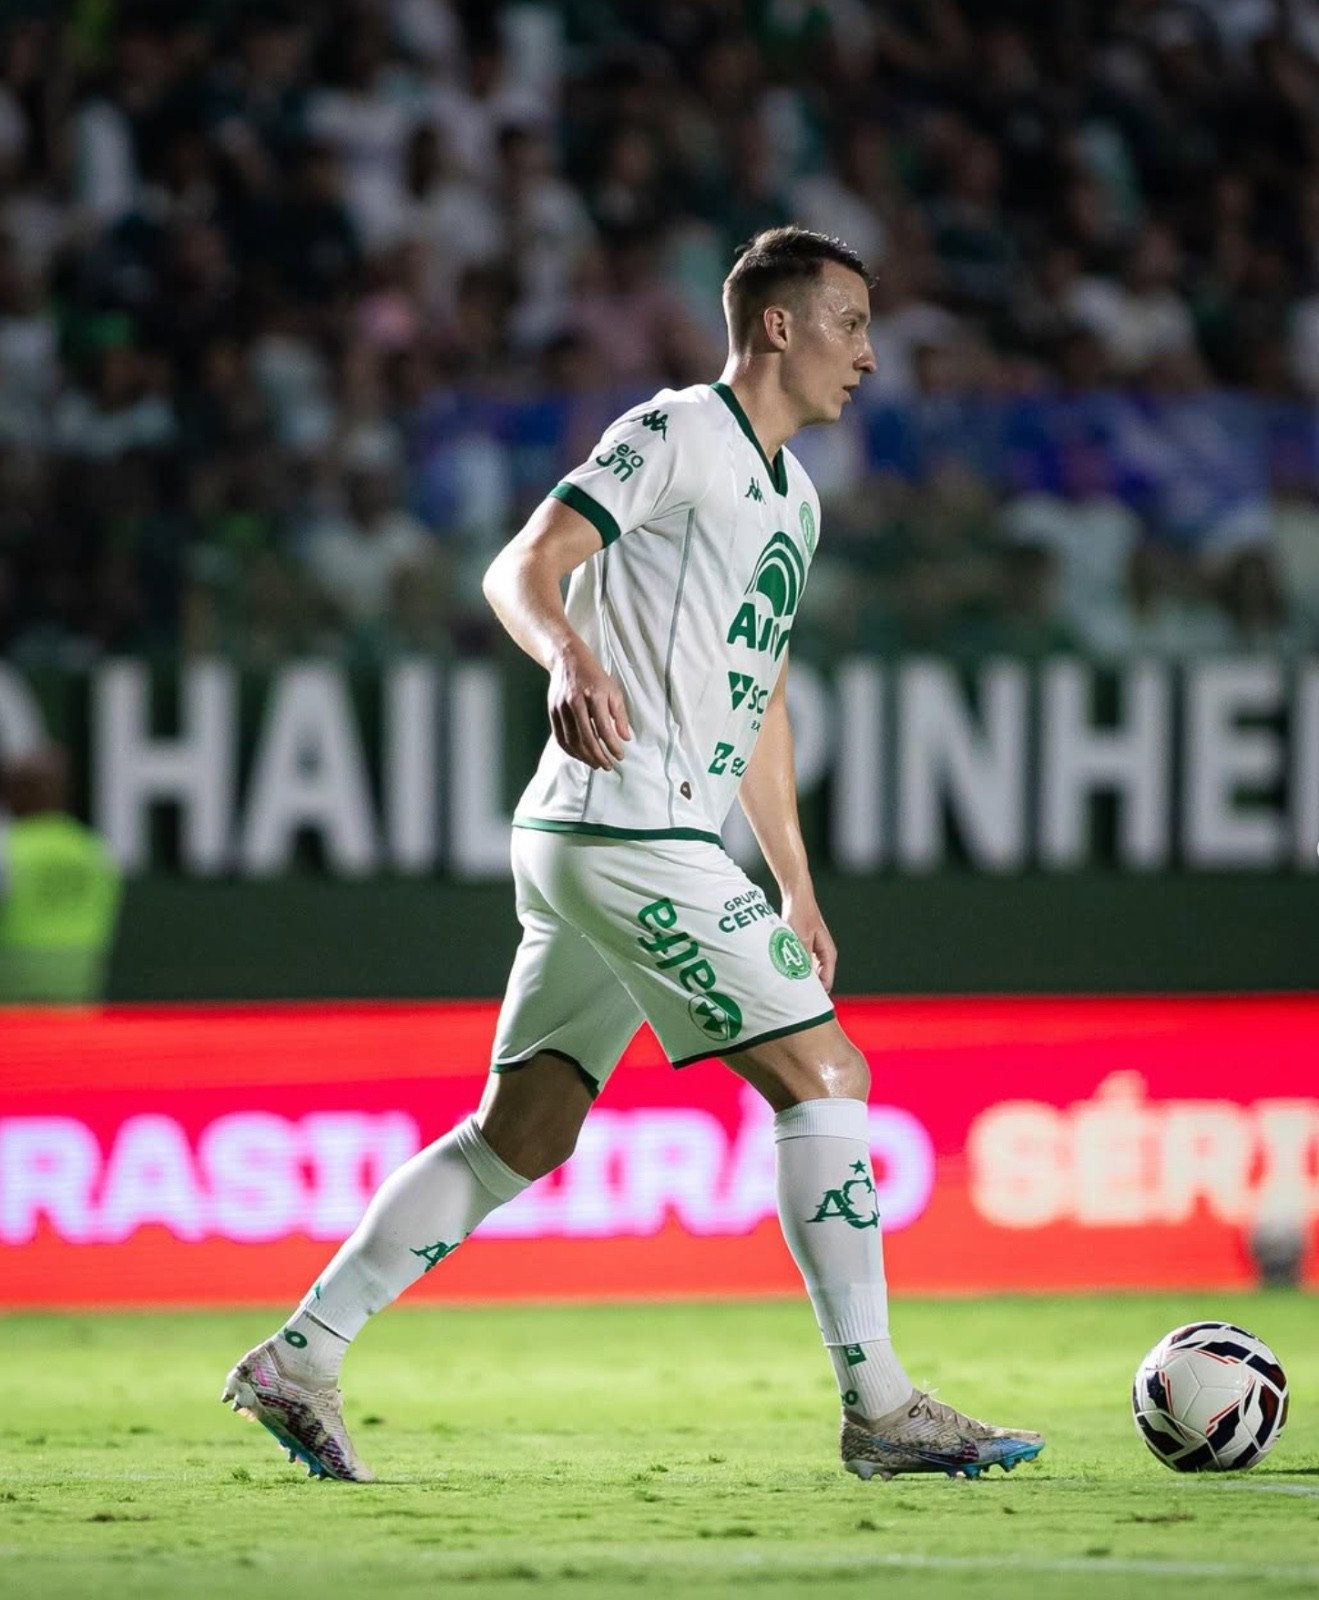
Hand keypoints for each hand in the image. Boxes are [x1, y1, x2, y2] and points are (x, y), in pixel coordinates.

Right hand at [548, 641, 631, 770]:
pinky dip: (570, 750)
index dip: (612, 746)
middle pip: (586, 737)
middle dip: (598, 756)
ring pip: (572, 740)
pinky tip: (580, 756)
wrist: (568, 660)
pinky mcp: (552, 711)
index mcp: (594, 696)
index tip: (620, 756)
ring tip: (595, 764)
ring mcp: (561, 707)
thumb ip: (620, 715)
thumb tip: (625, 738)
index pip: (604, 728)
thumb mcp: (613, 690)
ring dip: (584, 756)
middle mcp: (576, 702)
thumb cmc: (594, 676)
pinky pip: (560, 737)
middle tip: (607, 766)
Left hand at [784, 892, 836, 992]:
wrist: (797, 897)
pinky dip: (794, 969)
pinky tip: (782, 971)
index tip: (802, 1004)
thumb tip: (801, 979)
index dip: (816, 995)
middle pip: (819, 982)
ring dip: (798, 978)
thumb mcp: (800, 938)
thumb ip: (803, 959)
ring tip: (784, 985)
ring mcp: (816, 953)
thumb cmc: (801, 914)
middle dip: (806, 989)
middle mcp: (824, 956)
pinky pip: (802, 966)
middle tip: (790, 998)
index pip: (826, 983)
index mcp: (829, 954)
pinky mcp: (806, 949)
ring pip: (809, 975)